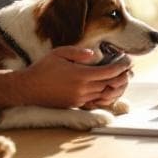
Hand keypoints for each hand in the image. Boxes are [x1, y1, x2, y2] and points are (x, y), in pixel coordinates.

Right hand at [16, 47, 132, 108]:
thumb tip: (94, 55)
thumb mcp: (59, 53)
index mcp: (80, 75)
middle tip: (129, 69)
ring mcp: (79, 99)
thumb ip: (79, 53)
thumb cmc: (43, 68)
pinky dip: (104, 96)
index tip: (128, 60)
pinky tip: (107, 89)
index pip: (108, 72)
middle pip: (109, 84)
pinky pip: (95, 101)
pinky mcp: (75, 105)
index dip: (121, 66)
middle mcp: (82, 89)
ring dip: (115, 87)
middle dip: (122, 77)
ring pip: (104, 94)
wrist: (28, 88)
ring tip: (121, 78)